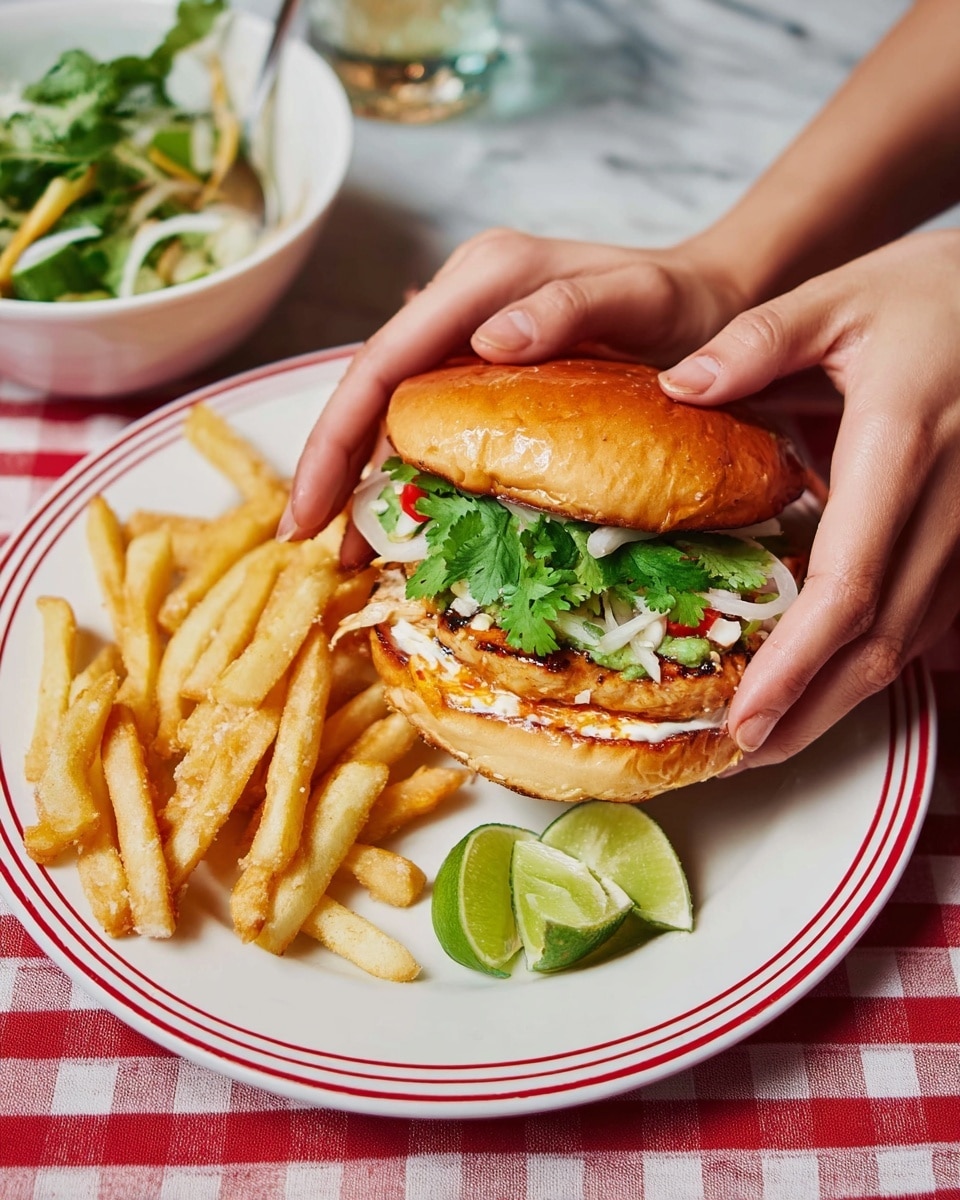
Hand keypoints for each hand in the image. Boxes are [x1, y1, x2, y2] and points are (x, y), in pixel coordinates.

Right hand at [280, 229, 745, 549]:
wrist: (717, 299)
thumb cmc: (686, 304)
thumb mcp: (643, 298)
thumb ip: (569, 308)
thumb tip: (489, 340)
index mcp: (482, 279)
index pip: (381, 365)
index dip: (334, 442)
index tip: (308, 513)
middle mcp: (462, 298)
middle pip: (371, 388)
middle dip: (334, 467)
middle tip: (311, 545)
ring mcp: (469, 329)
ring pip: (392, 407)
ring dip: (364, 477)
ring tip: (350, 551)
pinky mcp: (484, 361)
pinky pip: (428, 416)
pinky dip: (406, 469)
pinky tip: (402, 517)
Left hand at [659, 229, 959, 767]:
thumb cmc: (931, 296)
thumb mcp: (840, 295)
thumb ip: (760, 339)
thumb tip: (681, 384)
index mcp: (900, 449)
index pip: (849, 584)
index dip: (798, 665)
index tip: (747, 716)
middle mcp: (947, 505)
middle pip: (882, 638)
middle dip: (813, 709)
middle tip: (745, 753)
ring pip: (910, 641)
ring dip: (841, 699)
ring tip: (774, 736)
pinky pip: (928, 618)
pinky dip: (874, 660)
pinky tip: (828, 682)